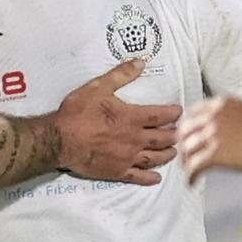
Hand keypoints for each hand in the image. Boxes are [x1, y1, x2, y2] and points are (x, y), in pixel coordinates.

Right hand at [55, 58, 181, 185]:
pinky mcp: (117, 172)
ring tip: (173, 152)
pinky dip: (150, 178)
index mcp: (132, 118)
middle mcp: (134, 139)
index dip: (173, 113)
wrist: (60, 140)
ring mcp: (127, 157)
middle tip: (181, 133)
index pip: (160, 115)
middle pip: (162, 138)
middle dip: (174, 135)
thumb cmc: (78, 112)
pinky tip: (156, 178)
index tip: (179, 111)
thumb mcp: (98, 87)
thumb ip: (121, 75)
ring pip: (155, 158)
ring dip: (167, 154)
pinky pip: (138, 177)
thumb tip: (140, 62)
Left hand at [180, 96, 241, 181]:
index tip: (188, 137)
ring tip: (189, 171)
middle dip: (183, 145)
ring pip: (186, 149)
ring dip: (186, 162)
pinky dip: (190, 177)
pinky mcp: (216, 154)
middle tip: (186, 156)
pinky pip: (194, 166)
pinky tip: (193, 183)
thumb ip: (229, 115)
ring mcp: (213, 134)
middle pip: (184, 131)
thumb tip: (222, 127)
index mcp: (221, 103)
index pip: (191, 113)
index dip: (188, 128)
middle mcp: (213, 116)